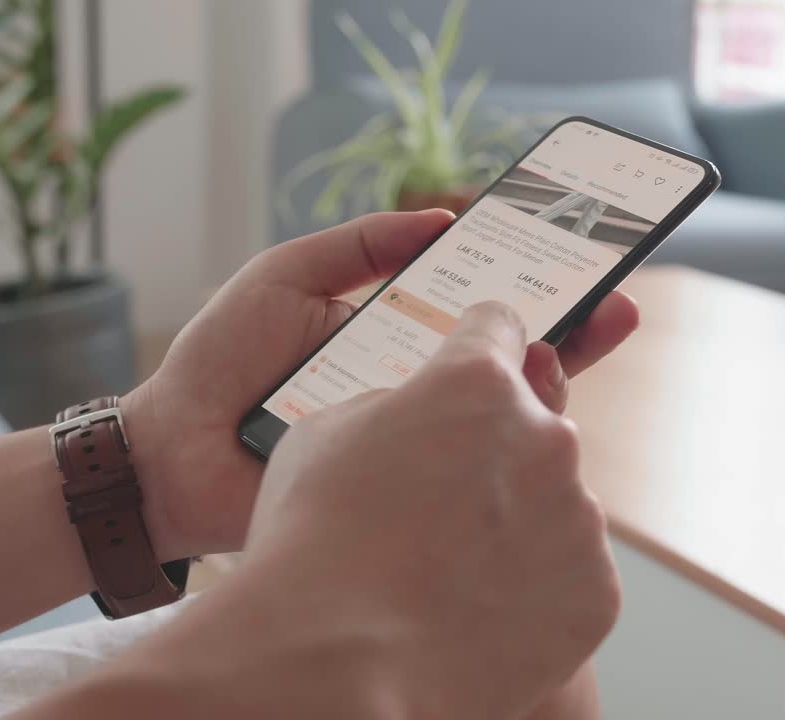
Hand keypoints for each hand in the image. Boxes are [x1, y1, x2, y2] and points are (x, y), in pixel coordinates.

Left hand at [123, 211, 638, 560]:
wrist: (167, 453)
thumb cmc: (219, 361)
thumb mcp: (286, 276)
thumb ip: (359, 246)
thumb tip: (441, 219)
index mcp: (390, 337)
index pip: (474, 311)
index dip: (527, 286)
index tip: (577, 258)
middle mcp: (410, 392)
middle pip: (502, 366)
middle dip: (564, 334)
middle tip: (616, 304)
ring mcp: (407, 446)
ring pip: (494, 420)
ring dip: (545, 385)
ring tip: (588, 342)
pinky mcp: (396, 494)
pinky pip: (457, 473)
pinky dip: (499, 450)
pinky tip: (535, 420)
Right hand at [157, 303, 620, 717]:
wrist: (337, 669)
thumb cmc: (314, 550)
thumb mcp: (325, 435)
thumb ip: (395, 407)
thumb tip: (422, 418)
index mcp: (476, 383)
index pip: (499, 328)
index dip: (479, 343)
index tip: (482, 360)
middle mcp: (546, 436)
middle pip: (530, 425)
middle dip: (492, 452)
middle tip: (438, 505)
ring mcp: (579, 517)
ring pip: (554, 503)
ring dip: (516, 523)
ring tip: (448, 571)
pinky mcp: (597, 590)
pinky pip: (570, 573)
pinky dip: (534, 587)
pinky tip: (476, 609)